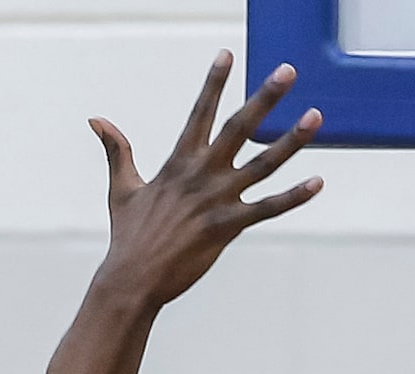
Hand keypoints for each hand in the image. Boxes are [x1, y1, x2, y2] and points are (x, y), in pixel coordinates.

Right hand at [90, 55, 324, 309]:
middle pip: (240, 127)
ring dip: (291, 140)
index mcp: (178, 162)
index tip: (228, 54)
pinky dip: (294, 197)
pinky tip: (317, 182)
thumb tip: (96, 120)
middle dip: (265, 97)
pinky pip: (268, 209)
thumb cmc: (128, 235)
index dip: (214, 82)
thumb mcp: (122, 188)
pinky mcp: (228, 228)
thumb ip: (118, 150)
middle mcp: (201, 175)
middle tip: (287, 71)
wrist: (133, 279)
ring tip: (315, 116)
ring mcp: (217, 200)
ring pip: (263, 164)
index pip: (200, 112)